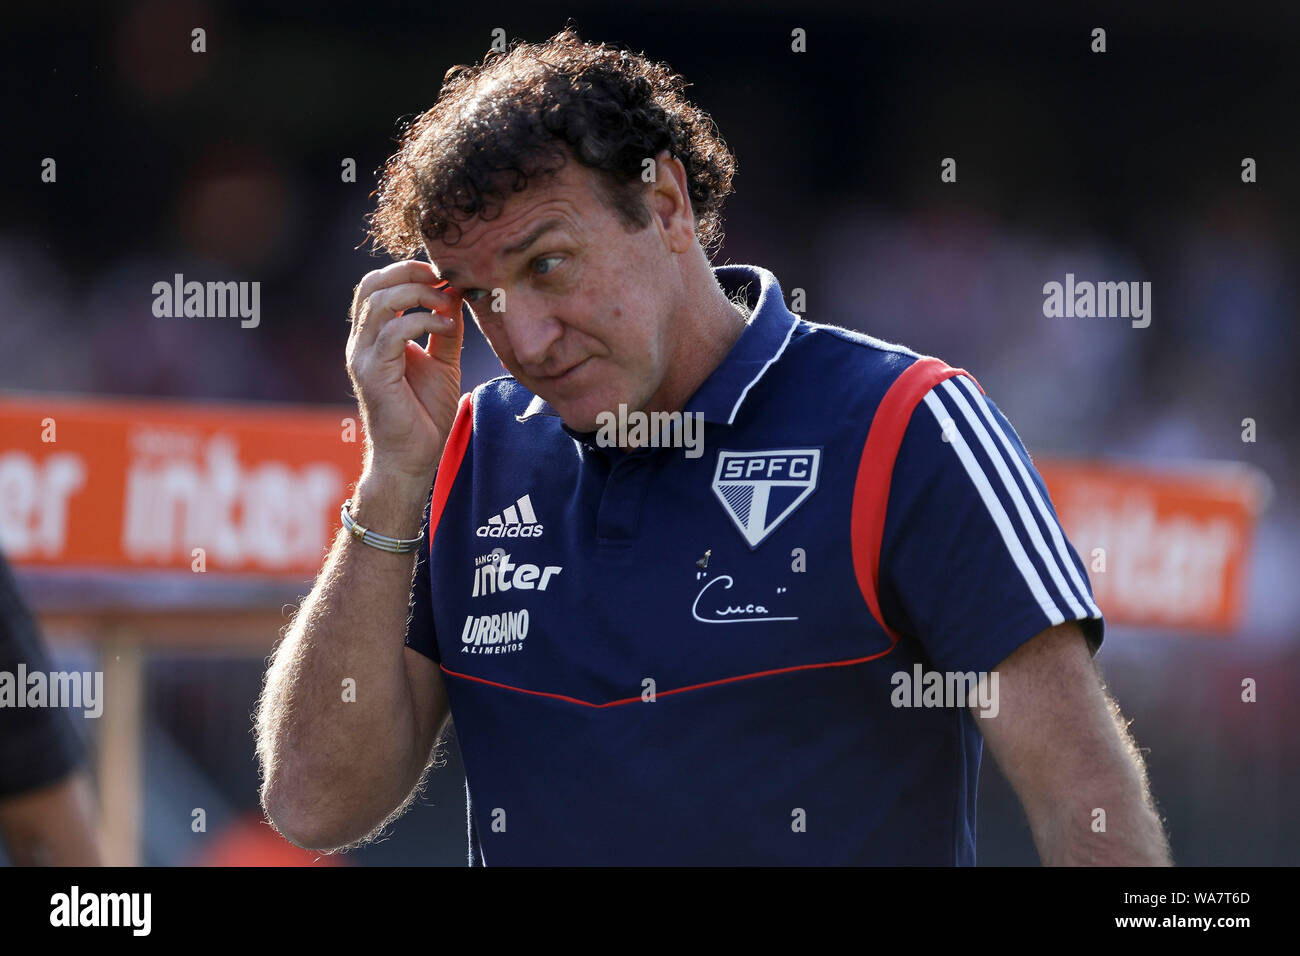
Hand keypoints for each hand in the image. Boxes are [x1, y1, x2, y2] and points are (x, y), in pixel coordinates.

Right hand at [345, 261, 464, 483]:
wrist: (412, 457)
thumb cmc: (424, 413)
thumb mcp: (442, 362)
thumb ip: (445, 330)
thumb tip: (456, 296)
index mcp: (373, 336)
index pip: (377, 285)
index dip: (408, 271)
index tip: (444, 275)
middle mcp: (362, 342)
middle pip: (372, 284)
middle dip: (409, 272)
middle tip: (444, 278)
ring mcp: (363, 356)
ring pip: (380, 302)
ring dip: (419, 294)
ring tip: (447, 304)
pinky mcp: (373, 373)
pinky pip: (394, 332)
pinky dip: (424, 322)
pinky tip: (447, 329)